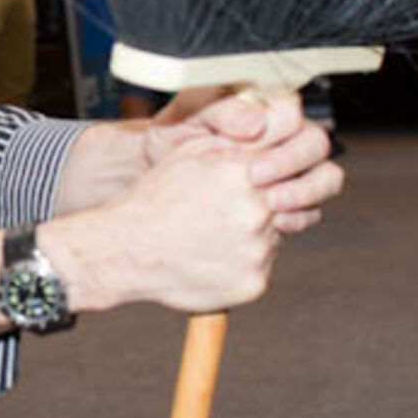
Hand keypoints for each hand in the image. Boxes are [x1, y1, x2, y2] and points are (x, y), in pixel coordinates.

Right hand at [44, 136, 276, 313]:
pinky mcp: (254, 282)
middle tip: (227, 214)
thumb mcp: (193, 154)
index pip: (291, 169)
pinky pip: (260, 270)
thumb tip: (275, 134)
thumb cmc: (154, 199)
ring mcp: (258, 251)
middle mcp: (258, 212)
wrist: (126, 249)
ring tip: (211, 237)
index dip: (274, 177)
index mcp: (246, 174)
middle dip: (262, 208)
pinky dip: (241, 266)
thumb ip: (240, 144)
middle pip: (285, 206)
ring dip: (251, 238)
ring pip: (273, 239)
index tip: (256, 184)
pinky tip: (210, 258)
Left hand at [152, 90, 341, 233]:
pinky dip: (299, 217)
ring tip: (274, 208)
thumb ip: (223, 112)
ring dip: (306, 193)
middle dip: (294, 165)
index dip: (282, 136)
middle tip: (259, 182)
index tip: (253, 164)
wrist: (157, 168)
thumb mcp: (189, 116)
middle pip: (316, 145)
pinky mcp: (288, 198)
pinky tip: (276, 225)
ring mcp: (291, 168)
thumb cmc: (173, 133)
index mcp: (265, 106)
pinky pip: (311, 208)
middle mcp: (285, 135)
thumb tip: (256, 124)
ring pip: (324, 177)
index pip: (294, 112)